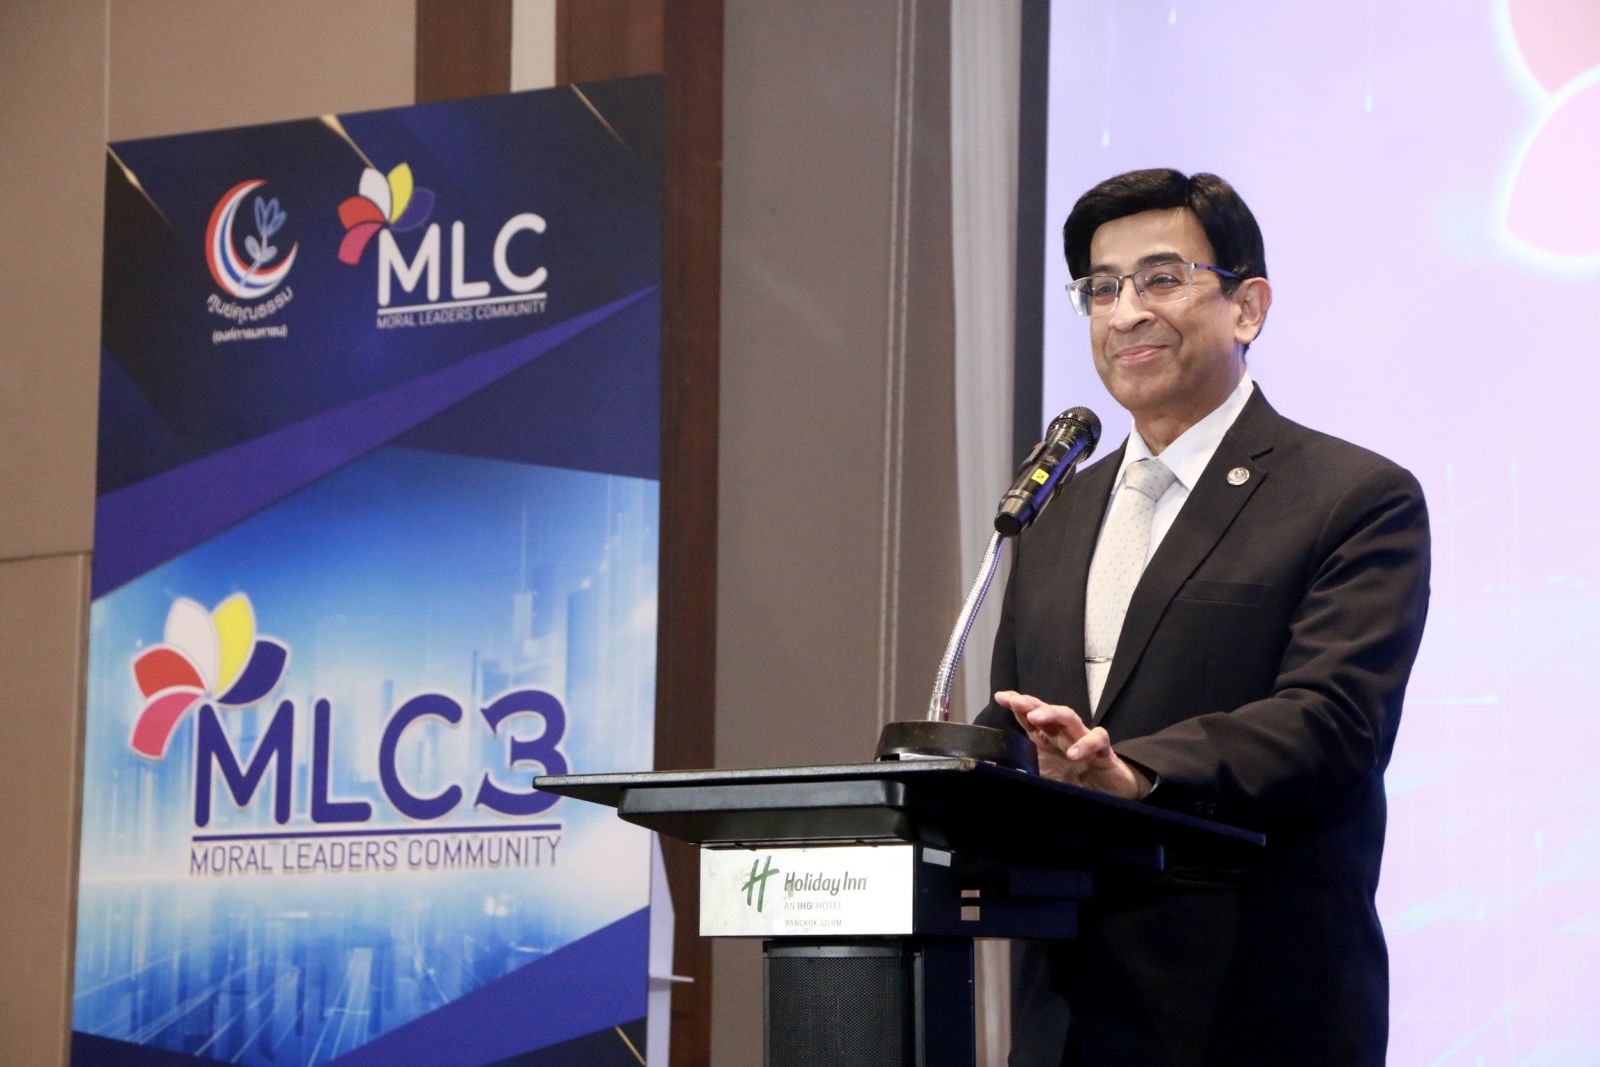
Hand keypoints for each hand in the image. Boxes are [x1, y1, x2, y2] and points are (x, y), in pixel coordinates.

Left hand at [994, 690, 1151, 799]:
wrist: (1108, 794)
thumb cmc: (1075, 782)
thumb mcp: (1044, 778)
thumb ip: (1026, 772)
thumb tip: (1003, 775)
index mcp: (1047, 739)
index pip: (1030, 717)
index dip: (1017, 705)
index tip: (1000, 697)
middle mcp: (1063, 734)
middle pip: (1047, 711)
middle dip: (1030, 704)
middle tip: (1014, 702)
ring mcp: (1083, 739)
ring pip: (1069, 717)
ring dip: (1051, 714)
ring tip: (1035, 717)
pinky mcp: (1104, 751)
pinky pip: (1097, 739)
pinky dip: (1085, 744)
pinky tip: (1073, 753)